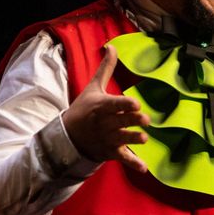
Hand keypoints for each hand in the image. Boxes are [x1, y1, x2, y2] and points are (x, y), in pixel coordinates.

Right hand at [61, 45, 150, 173]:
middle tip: (145, 119)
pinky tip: (144, 167)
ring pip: (122, 139)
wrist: (68, 137)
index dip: (124, 104)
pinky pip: (122, 158)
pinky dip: (132, 163)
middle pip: (120, 121)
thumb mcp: (93, 88)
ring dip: (132, 140)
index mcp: (101, 107)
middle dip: (132, 120)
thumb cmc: (84, 110)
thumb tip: (112, 46)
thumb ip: (106, 69)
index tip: (136, 103)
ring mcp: (107, 139)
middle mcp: (104, 123)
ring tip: (144, 139)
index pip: (114, 104)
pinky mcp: (110, 152)